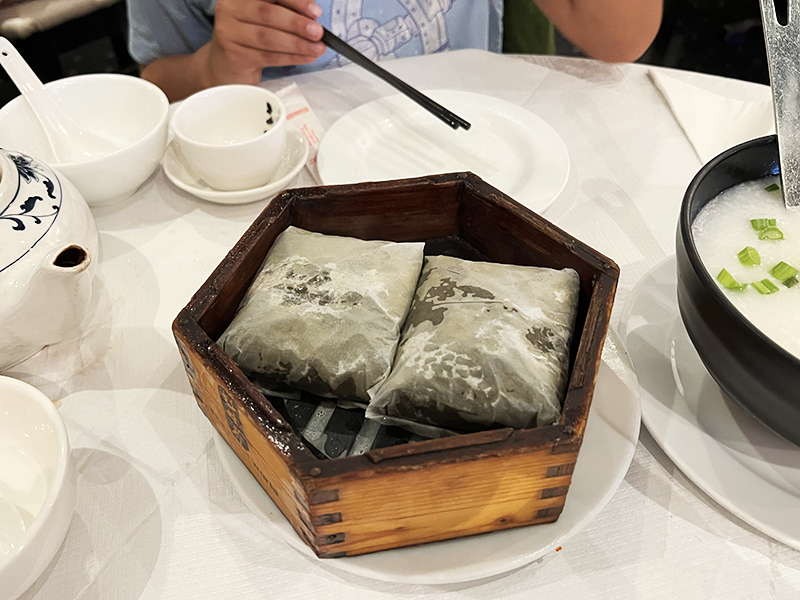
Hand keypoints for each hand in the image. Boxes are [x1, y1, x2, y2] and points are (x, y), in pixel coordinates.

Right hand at [203, 0, 326, 85]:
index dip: (294, 1)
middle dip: (297, 23)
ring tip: (316, 48)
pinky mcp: (233, 54)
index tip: (315, 11)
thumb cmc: (249, 39)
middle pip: (267, 14)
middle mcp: (230, 9)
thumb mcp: (263, 19)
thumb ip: (283, 13)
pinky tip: (305, 57)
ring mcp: (228, 32)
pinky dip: (291, 57)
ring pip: (268, 37)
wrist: (225, 65)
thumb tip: (312, 19)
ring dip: (297, 44)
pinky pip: (267, 56)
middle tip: (318, 32)